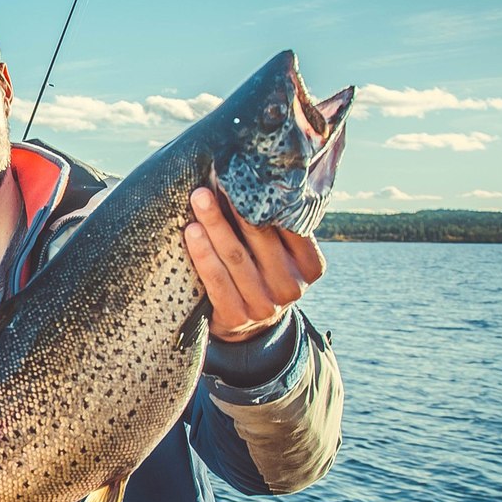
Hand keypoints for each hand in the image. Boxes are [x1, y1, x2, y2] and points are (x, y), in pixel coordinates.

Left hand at [183, 186, 324, 342]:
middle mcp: (292, 287)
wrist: (247, 327)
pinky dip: (202, 253)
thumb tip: (256, 174)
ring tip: (199, 199)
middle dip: (235, 206)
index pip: (290, 226)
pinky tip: (191, 232)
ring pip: (235, 256)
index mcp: (311, 266)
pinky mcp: (237, 316)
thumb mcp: (280, 254)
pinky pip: (216, 279)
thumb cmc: (261, 271)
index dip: (267, 199)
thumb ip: (276, 225)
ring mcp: (265, 305)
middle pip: (260, 237)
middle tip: (215, 180)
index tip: (246, 175)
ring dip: (215, 224)